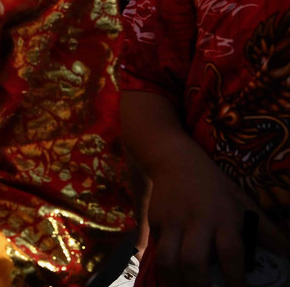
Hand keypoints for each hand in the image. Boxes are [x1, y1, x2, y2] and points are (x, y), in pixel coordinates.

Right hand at [145, 138, 288, 286]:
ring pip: (168, 258)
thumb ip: (264, 229)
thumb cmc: (214, 184)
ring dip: (174, 281)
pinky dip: (164, 266)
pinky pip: (157, 249)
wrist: (173, 158)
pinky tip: (171, 276)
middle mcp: (197, 220)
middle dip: (199, 285)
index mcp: (223, 217)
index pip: (231, 252)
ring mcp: (173, 221)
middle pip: (193, 260)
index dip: (235, 278)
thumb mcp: (242, 200)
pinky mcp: (155, 221)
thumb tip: (288, 253)